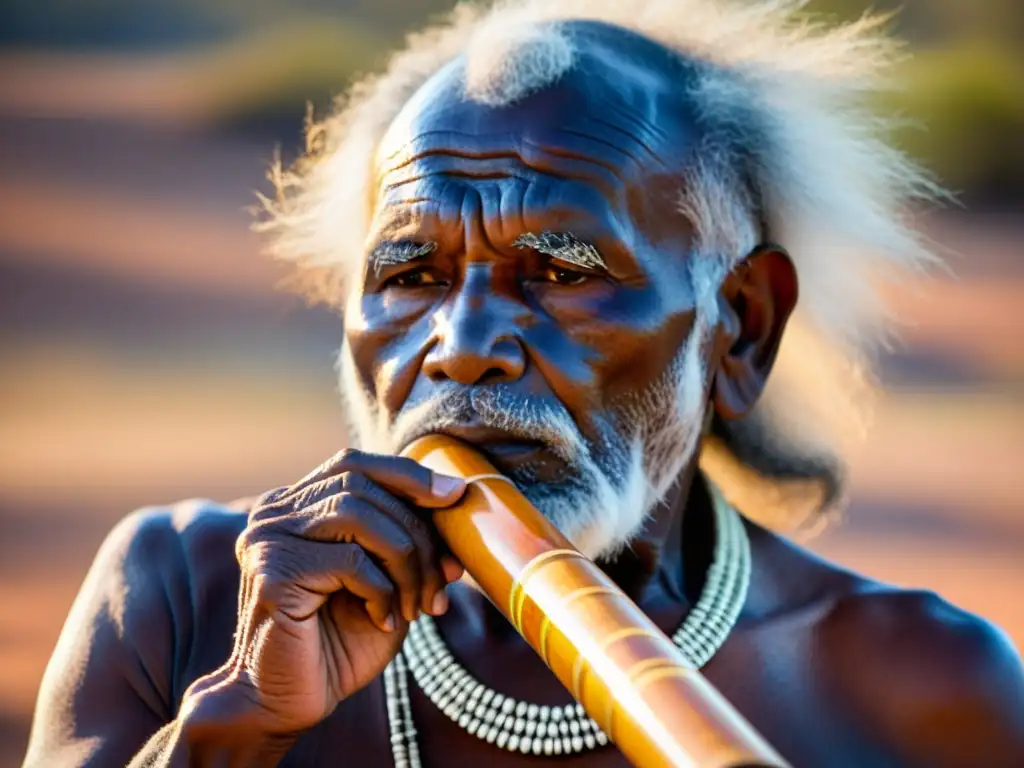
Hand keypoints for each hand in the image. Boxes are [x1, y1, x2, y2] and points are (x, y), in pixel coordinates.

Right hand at [183, 448, 465, 739]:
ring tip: (416, 606)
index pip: (355, 464)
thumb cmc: (337, 643)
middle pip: (363, 487)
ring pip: (360, 518)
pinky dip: (383, 591)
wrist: (284, 705)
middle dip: (418, 532)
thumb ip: (407, 538)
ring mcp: (268, 539)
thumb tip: (456, 494)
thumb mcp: (386, 580)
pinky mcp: (273, 573)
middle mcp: (275, 513)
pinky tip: (384, 621)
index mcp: (296, 506)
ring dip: (406, 563)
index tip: (455, 495)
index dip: (408, 474)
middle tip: (443, 581)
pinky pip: (351, 562)